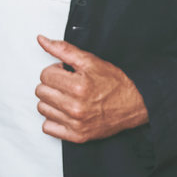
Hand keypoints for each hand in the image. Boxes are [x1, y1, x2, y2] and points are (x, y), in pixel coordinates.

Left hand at [34, 36, 148, 142]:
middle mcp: (75, 107)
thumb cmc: (114, 83)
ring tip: (67, 97)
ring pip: (42, 109)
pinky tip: (65, 112)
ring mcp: (76, 124)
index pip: (45, 75)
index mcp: (78, 87)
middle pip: (41, 92)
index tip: (66, 73)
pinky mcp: (77, 136)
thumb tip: (42, 40)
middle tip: (68, 84)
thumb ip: (63, 49)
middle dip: (52, 84)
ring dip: (51, 101)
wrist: (134, 104)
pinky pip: (48, 127)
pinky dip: (54, 119)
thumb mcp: (90, 61)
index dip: (55, 71)